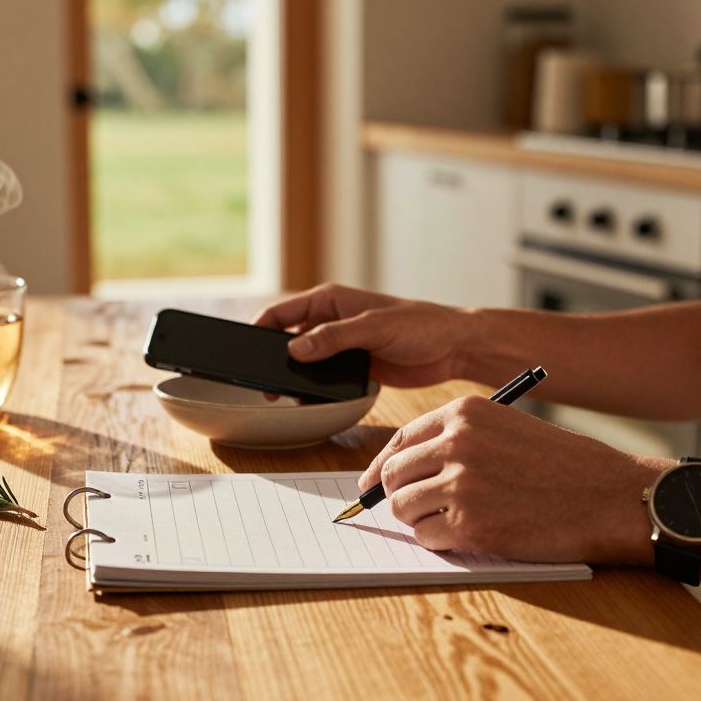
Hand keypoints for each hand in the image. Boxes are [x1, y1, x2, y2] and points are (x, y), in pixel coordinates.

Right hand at [254, 283, 475, 387]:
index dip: (261, 329)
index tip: (247, 349)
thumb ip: (334, 337)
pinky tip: (312, 400)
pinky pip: (324, 378)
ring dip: (296, 377)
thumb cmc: (422, 324)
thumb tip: (295, 348)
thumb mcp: (374, 327)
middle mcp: (332, 321)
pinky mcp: (353, 366)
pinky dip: (315, 388)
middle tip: (266, 383)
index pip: (282, 313)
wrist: (453, 348)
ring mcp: (341, 345)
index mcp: (331, 300)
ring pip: (305, 361)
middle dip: (275, 359)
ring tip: (286, 395)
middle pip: (289, 339)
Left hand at [358, 395, 671, 563]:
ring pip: (403, 508)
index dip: (382, 467)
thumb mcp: (506, 430)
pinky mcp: (470, 525)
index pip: (400, 440)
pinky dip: (440, 543)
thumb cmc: (565, 467)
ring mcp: (461, 484)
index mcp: (465, 412)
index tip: (374, 485)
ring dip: (420, 521)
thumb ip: (458, 441)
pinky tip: (473, 535)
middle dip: (398, 496)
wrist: (610, 496)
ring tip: (457, 522)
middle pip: (392, 475)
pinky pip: (426, 538)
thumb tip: (405, 469)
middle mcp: (456, 442)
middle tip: (418, 510)